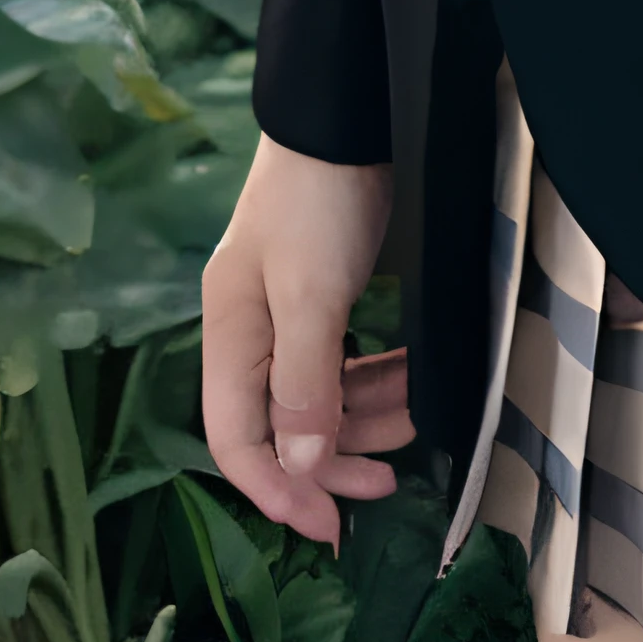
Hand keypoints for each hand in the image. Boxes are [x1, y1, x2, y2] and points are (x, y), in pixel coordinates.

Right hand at [201, 134, 413, 540]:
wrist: (346, 114)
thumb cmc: (320, 204)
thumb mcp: (310, 295)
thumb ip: (304, 382)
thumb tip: (299, 465)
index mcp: (231, 337)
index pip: (235, 441)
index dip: (276, 491)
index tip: (328, 527)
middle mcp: (250, 333)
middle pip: (278, 426)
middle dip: (329, 463)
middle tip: (384, 489)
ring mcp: (285, 313)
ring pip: (316, 397)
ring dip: (361, 423)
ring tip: (412, 434)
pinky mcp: (320, 295)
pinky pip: (341, 362)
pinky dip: (372, 382)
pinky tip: (409, 389)